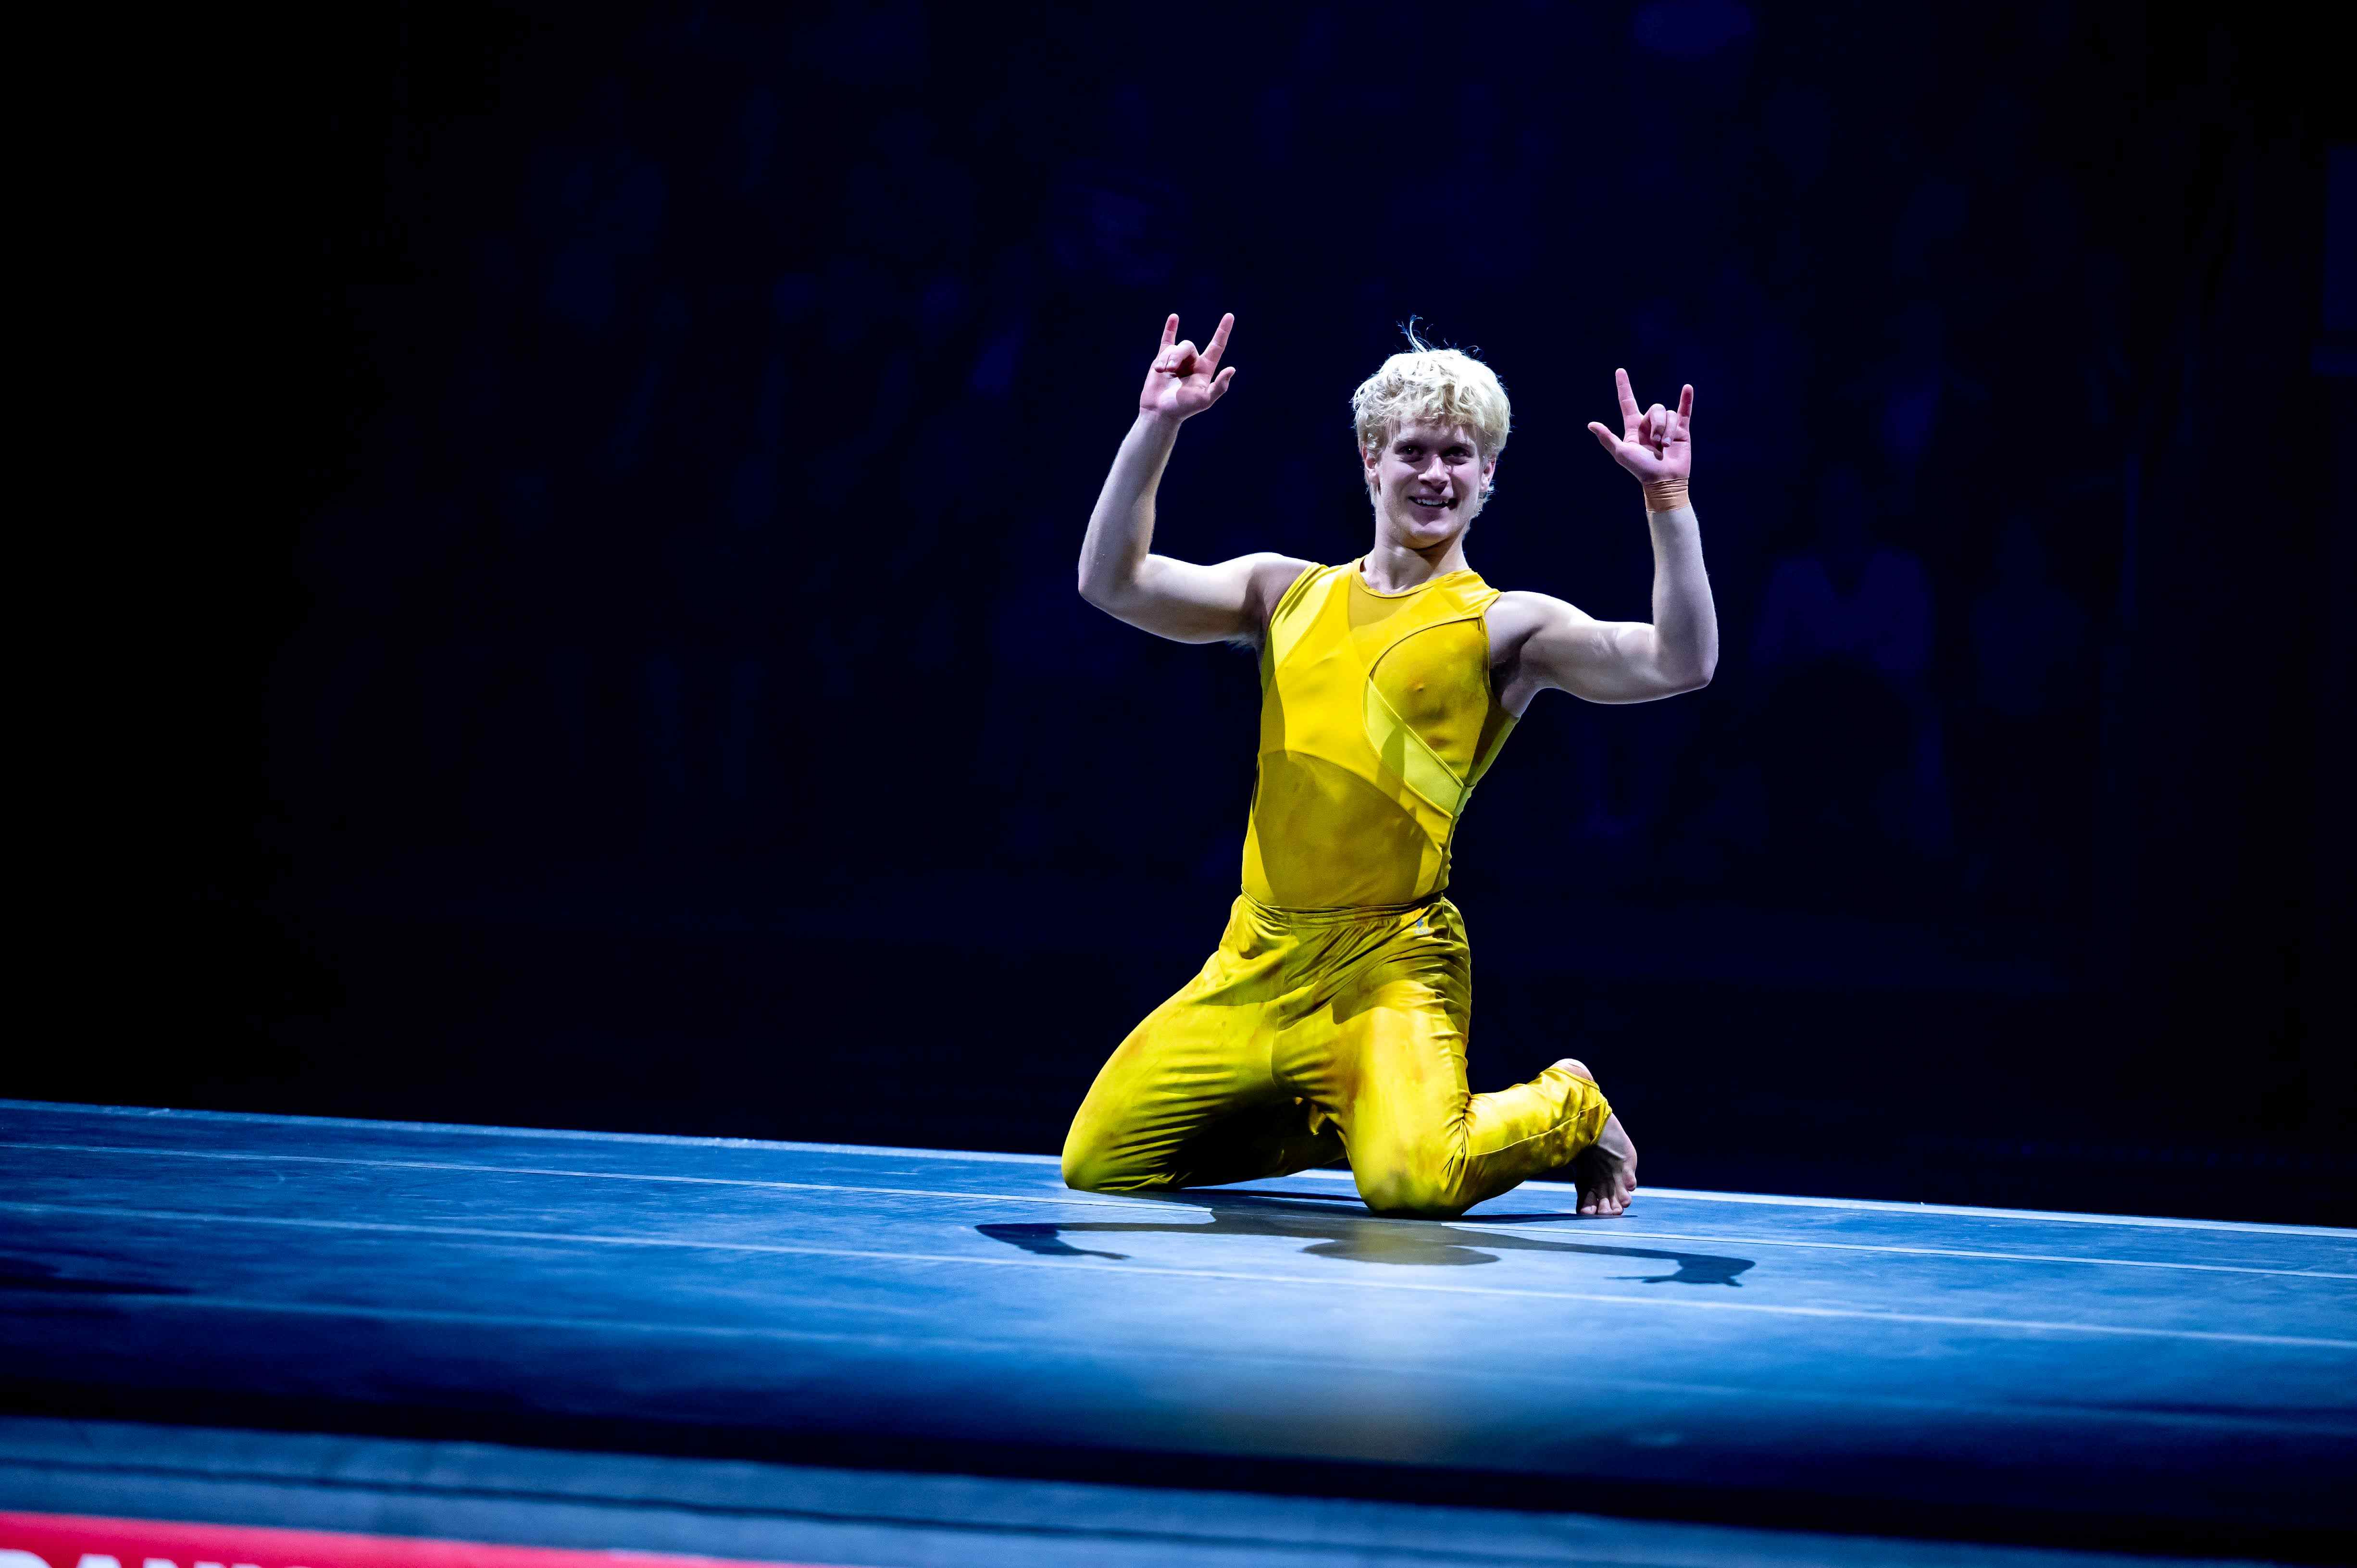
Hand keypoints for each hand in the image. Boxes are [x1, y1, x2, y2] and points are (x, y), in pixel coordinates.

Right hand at [1138, 312, 1236, 421]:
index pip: (1217, 346)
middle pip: (1187, 346)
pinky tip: (1174, 317)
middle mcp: (1192, 362)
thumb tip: (1231, 369)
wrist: (1159, 412)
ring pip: (1174, 348)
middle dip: (1177, 356)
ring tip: (1161, 372)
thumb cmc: (1183, 408)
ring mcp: (1177, 360)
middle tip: (1169, 370)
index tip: (1229, 315)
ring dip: (1166, 359)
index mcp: (1205, 369)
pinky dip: (1170, 328)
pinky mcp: (1162, 360)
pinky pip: (1167, 340)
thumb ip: (1219, 387)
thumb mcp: (1204, 400)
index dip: (1223, 331)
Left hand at [1585, 369, 1692, 485]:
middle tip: (1656, 443)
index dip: (1624, 387)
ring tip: (1665, 446)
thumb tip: (1591, 424)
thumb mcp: (1621, 453)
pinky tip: (1687, 388)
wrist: (1664, 480)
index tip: (1620, 371)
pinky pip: (1684, 411)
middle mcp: (1649, 425)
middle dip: (1656, 424)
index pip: (1627, 402)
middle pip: (1654, 409)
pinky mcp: (1681, 431)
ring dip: (1667, 430)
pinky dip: (1686, 400)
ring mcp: (1666, 427)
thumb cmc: (1640, 469)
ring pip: (1668, 414)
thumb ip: (1607, 438)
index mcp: (1634, 428)